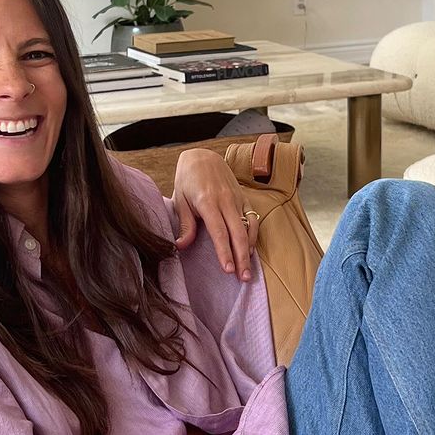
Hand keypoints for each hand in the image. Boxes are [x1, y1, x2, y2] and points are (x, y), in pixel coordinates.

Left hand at [171, 147, 258, 281]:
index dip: (224, 252)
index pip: (219, 232)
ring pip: (248, 227)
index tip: (227, 270)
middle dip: (242, 258)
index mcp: (208, 202)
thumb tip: (181, 246)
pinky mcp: (244, 198)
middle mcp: (226, 201)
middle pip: (238, 234)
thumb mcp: (180, 199)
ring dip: (250, 250)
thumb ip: (185, 224)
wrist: (202, 156)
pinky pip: (252, 219)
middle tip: (244, 278)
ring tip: (248, 270)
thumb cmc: (187, 179)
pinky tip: (250, 250)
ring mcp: (237, 199)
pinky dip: (253, 236)